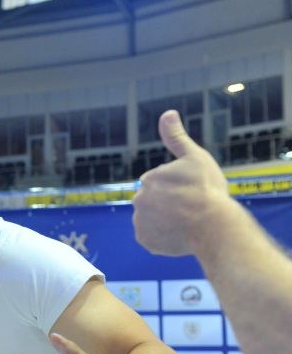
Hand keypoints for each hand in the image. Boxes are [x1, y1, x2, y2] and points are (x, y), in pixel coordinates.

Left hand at [132, 110, 230, 255]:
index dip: (180, 188)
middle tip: (191, 208)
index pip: (162, 183)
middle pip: (156, 201)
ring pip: (154, 219)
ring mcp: (140, 222)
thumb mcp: (195, 157)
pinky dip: (163, 238)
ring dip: (165, 220)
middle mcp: (138, 200)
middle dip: (170, 204)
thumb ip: (176, 137)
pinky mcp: (144, 240)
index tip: (192, 191)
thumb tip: (167, 113)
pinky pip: (153, 238)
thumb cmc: (207, 190)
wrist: (214, 226)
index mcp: (148, 179)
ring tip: (187, 222)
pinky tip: (179, 234)